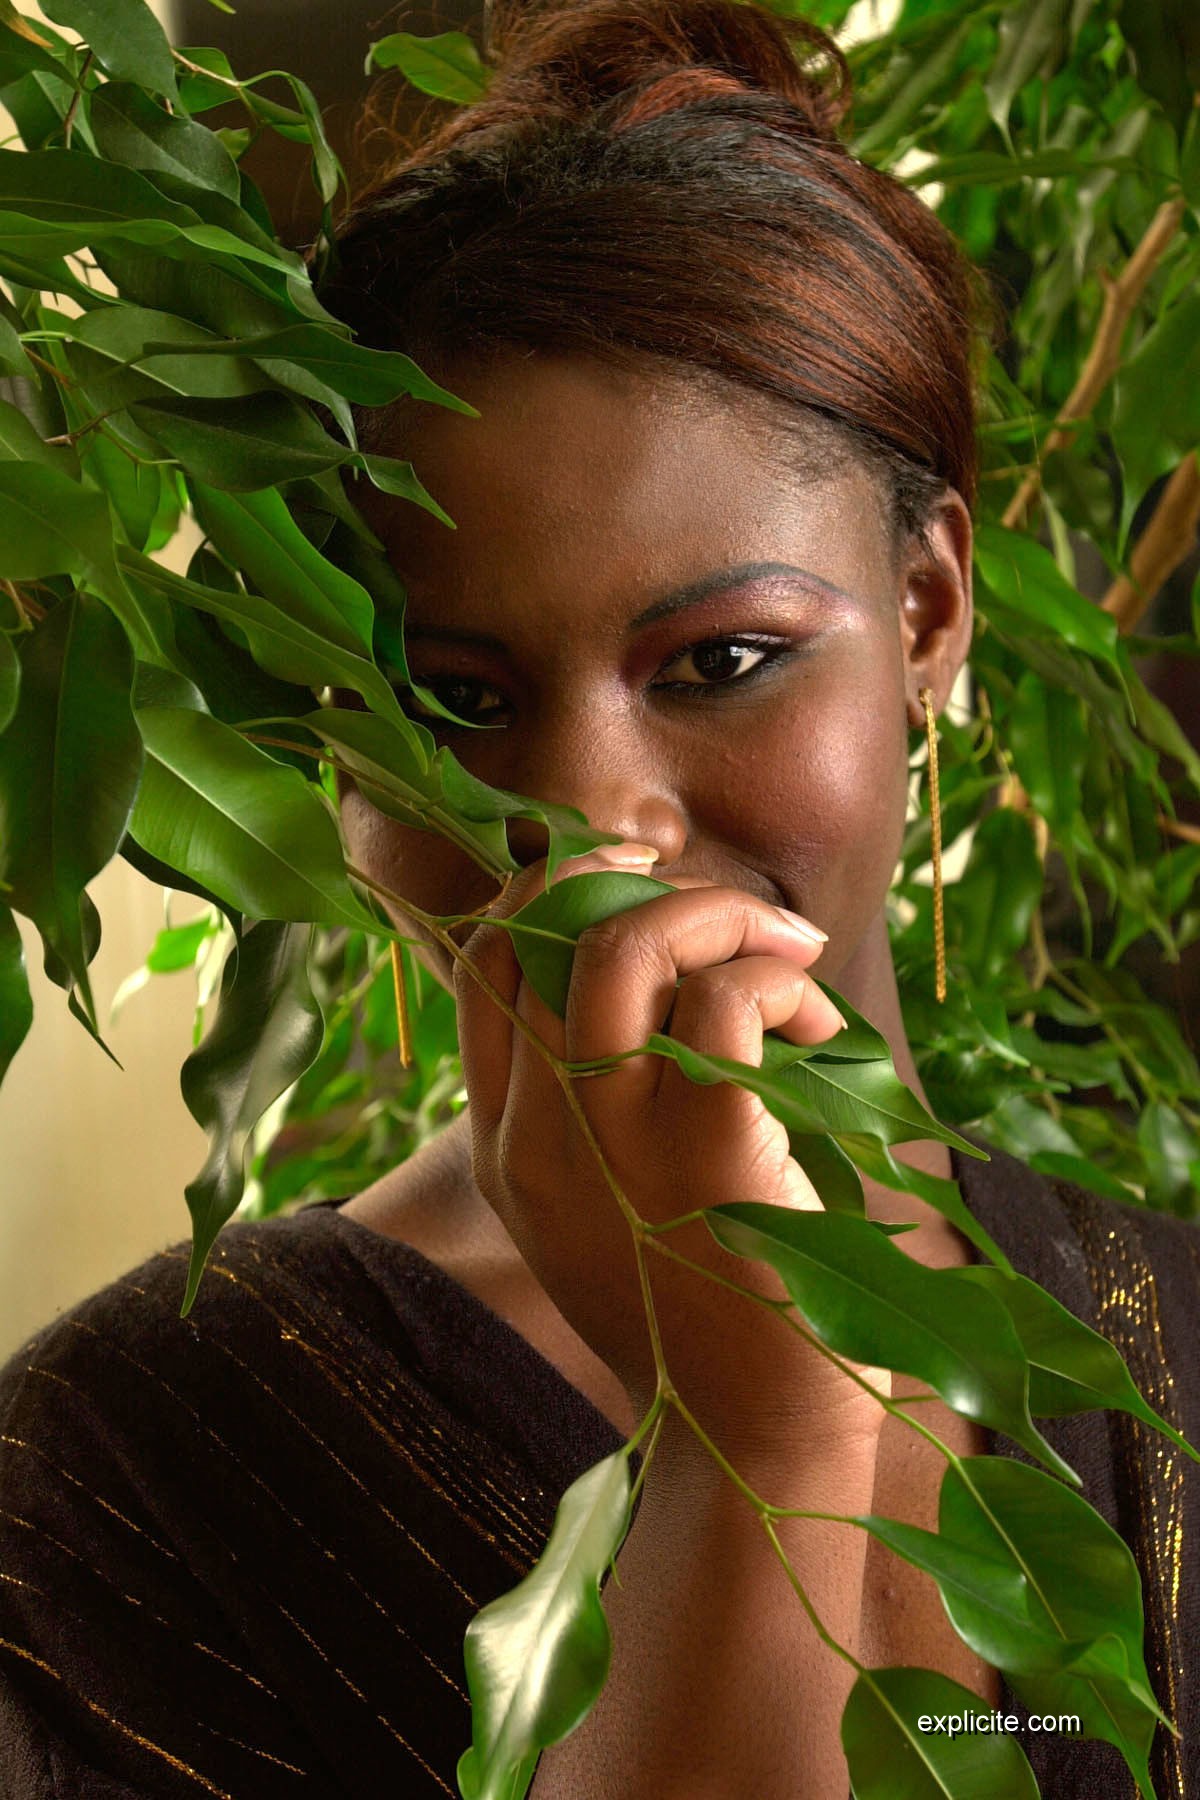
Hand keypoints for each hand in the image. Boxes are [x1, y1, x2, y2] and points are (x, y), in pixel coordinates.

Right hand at [454, 846, 888, 1467]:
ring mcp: (615, 1142)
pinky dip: (785, 987)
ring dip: (721, 917)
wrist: (753, 1446)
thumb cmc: (700, 1316)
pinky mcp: (711, 1149)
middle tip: (726, 908)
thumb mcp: (601, 1216)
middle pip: (546, 933)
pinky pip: (731, 1002)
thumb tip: (656, 986)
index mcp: (506, 1147)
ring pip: (628, 946)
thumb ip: (588, 1116)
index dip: (548, 892)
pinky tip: (824, 1032)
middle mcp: (540, 1135)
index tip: (627, 876)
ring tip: (790, 956)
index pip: (485, 966)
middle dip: (637, 880)